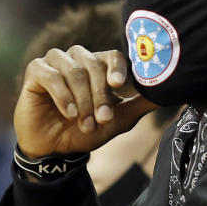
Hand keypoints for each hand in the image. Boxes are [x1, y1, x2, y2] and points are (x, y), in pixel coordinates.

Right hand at [14, 46, 156, 156]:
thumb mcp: (119, 120)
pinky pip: (51, 75)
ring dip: (82, 100)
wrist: (55, 149)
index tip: (120, 86)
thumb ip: (141, 105)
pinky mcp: (36, 70)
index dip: (117, 68)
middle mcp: (78, 58)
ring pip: (74, 71)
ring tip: (83, 122)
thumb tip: (170, 94)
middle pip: (94, 64)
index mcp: (98, 65)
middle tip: (101, 118)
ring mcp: (56, 62)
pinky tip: (68, 112)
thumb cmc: (86, 130)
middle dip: (99, 95)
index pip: (112, 56)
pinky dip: (62, 95)